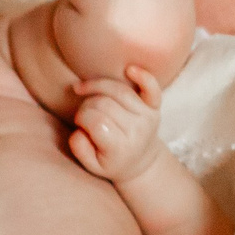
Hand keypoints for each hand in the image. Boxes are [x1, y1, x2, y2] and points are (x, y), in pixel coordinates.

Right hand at [68, 65, 166, 183]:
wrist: (140, 162)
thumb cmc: (112, 161)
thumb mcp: (92, 166)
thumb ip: (80, 148)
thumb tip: (79, 129)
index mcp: (121, 147)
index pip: (95, 121)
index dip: (80, 119)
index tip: (79, 125)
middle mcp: (137, 130)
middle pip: (103, 102)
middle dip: (86, 105)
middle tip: (84, 115)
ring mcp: (147, 116)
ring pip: (118, 90)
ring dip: (97, 86)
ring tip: (86, 92)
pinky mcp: (154, 106)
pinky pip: (151, 86)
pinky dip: (142, 75)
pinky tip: (129, 69)